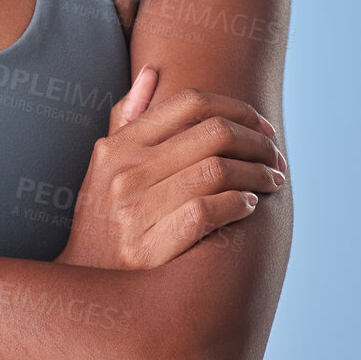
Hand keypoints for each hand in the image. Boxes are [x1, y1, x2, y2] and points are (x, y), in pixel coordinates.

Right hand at [55, 67, 286, 269]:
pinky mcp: (150, 247)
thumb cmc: (103, 220)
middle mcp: (125, 172)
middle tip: (276, 157)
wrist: (85, 285)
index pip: (190, 103)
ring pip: (218, 171)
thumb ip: (127, 119)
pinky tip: (249, 206)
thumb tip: (153, 74)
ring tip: (272, 181)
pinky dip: (238, 204)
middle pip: (213, 134)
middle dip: (257, 143)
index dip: (237, 108)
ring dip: (257, 173)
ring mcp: (135, 210)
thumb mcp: (103, 166)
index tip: (262, 126)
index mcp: (118, 147)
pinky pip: (208, 211)